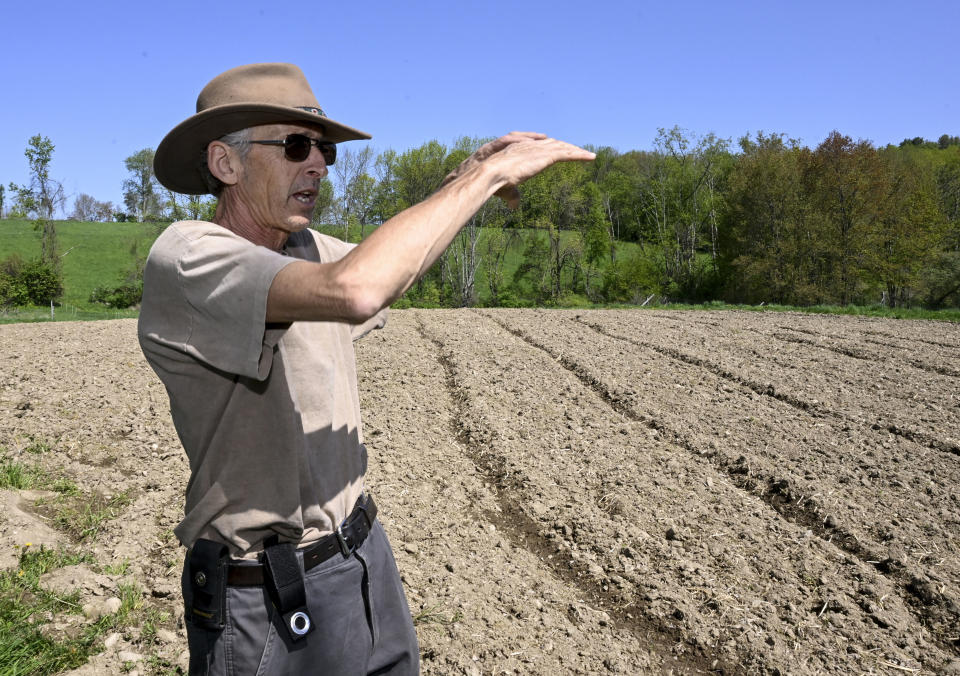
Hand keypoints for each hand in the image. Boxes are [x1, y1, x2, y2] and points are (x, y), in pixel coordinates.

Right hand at [441, 132, 594, 208]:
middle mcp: (531, 147)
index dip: (550, 150)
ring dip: (577, 151)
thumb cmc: (492, 183)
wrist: (489, 174)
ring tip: (589, 155)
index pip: (539, 148)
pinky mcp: (545, 156)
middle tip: (578, 152)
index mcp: (520, 151)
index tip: (559, 152)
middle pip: (554, 144)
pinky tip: (591, 158)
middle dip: (566, 147)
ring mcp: (539, 151)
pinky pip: (567, 154)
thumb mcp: (506, 190)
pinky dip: (580, 156)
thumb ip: (513, 195)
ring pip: (563, 148)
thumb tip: (515, 206)